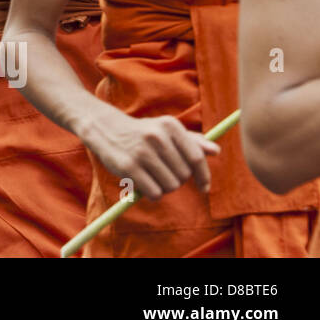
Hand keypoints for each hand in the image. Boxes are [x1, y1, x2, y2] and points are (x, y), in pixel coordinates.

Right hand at [86, 109, 220, 201]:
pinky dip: (153, 194)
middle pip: (184, 175)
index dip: (203, 176)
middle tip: (164, 173)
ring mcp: (142, 151)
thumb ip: (192, 141)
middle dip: (177, 180)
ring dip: (165, 188)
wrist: (104, 128)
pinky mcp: (128, 166)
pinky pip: (154, 192)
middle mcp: (157, 137)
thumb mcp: (164, 130)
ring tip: (153, 177)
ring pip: (171, 185)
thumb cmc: (140, 132)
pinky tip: (144, 184)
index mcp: (170, 126)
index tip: (204, 188)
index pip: (196, 157)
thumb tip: (216, 151)